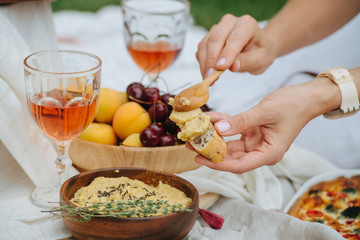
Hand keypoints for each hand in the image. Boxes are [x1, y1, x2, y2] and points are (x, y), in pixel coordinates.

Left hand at [187, 84, 319, 173]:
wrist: (307, 96)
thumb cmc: (293, 105)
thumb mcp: (265, 112)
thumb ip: (241, 122)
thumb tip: (218, 130)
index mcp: (268, 153)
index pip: (238, 165)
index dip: (217, 164)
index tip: (199, 158)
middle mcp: (261, 151)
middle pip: (231, 157)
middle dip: (210, 150)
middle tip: (190, 144)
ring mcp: (256, 142)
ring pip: (229, 144)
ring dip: (213, 137)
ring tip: (194, 132)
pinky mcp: (253, 131)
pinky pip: (233, 130)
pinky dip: (222, 124)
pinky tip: (209, 118)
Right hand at [196, 14, 275, 77]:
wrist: (256, 47)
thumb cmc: (260, 52)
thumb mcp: (261, 59)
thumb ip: (247, 62)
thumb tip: (232, 66)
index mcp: (247, 24)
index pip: (235, 37)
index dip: (227, 53)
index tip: (221, 68)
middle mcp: (230, 22)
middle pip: (216, 38)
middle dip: (211, 59)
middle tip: (211, 76)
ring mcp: (218, 28)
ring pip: (205, 44)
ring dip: (204, 63)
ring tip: (209, 78)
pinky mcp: (209, 37)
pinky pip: (201, 49)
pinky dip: (202, 62)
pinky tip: (208, 73)